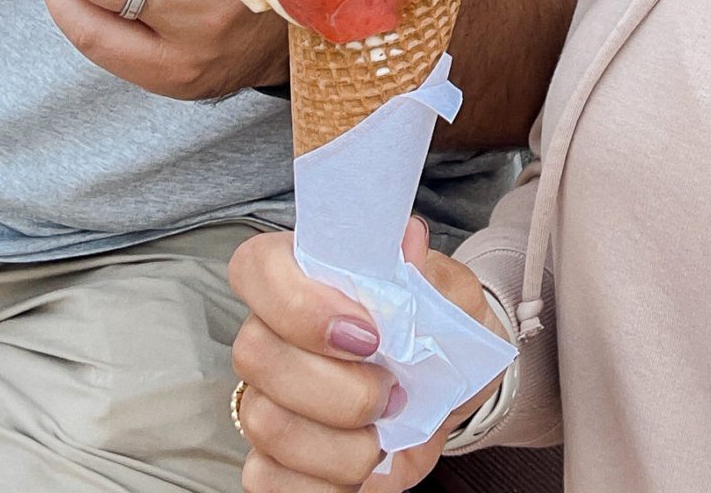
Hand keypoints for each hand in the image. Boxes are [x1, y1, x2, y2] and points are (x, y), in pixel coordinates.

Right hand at [229, 219, 507, 491]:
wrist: (448, 394)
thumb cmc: (440, 331)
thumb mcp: (453, 297)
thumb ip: (431, 273)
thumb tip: (407, 241)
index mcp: (303, 272)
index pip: (257, 267)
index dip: (301, 304)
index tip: (368, 333)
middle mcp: (270, 331)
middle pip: (257, 355)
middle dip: (338, 387)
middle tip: (394, 391)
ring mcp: (262, 397)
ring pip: (266, 424)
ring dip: (342, 442)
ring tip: (386, 430)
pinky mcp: (268, 460)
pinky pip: (268, 480)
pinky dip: (326, 482)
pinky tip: (363, 463)